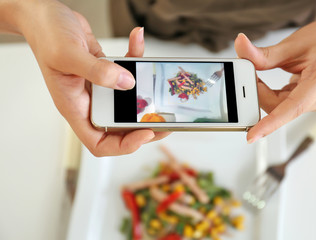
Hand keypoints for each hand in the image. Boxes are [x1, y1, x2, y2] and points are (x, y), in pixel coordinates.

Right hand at [20, 1, 168, 155]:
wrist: (45, 15)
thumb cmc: (46, 36)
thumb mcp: (68, 55)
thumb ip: (97, 72)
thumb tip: (127, 83)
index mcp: (75, 108)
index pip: (99, 142)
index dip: (123, 145)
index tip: (145, 133)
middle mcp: (89, 102)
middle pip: (120, 127)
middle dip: (144, 126)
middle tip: (165, 119)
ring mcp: (100, 88)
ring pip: (128, 103)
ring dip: (146, 97)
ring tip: (161, 91)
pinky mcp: (107, 72)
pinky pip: (127, 72)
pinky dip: (136, 59)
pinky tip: (138, 40)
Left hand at [235, 16, 315, 142]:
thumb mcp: (291, 44)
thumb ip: (264, 53)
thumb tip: (240, 46)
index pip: (293, 107)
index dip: (271, 123)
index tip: (252, 134)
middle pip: (281, 107)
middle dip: (259, 93)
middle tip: (248, 73)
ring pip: (280, 107)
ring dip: (265, 93)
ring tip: (261, 74)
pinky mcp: (311, 104)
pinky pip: (284, 105)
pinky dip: (271, 95)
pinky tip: (270, 83)